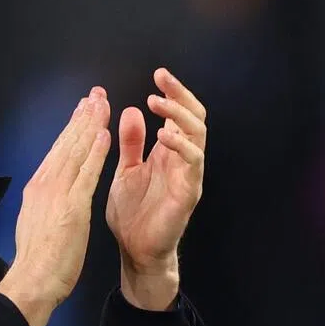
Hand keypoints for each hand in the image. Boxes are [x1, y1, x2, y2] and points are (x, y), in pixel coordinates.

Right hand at [0, 87, 110, 325]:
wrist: (33, 280)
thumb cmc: (37, 260)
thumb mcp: (37, 222)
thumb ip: (45, 203)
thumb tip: (49, 194)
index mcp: (38, 188)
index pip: (58, 151)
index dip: (72, 129)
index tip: (82, 110)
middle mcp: (45, 184)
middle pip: (66, 144)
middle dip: (82, 117)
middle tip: (95, 94)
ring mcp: (57, 194)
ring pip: (75, 151)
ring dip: (90, 125)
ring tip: (102, 103)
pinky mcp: (71, 207)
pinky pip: (86, 173)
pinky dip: (95, 152)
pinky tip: (104, 135)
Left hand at [106, 68, 205, 303]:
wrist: (135, 251)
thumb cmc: (133, 213)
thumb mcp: (126, 170)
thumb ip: (131, 142)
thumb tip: (134, 109)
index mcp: (167, 152)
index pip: (178, 114)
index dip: (173, 93)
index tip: (158, 75)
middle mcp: (182, 160)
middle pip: (193, 118)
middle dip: (181, 95)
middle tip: (162, 79)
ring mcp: (188, 175)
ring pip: (198, 135)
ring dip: (179, 115)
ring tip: (158, 101)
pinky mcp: (188, 193)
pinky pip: (193, 164)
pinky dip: (181, 146)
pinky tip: (164, 136)